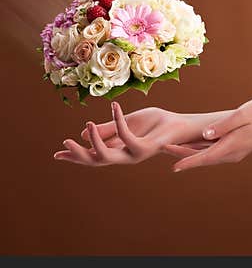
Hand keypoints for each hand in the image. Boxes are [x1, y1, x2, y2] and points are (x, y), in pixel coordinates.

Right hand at [53, 101, 214, 165]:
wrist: (179, 124)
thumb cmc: (156, 124)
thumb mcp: (127, 122)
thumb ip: (108, 129)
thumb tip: (83, 133)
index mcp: (118, 150)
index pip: (92, 156)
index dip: (74, 156)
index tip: (56, 153)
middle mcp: (125, 155)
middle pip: (95, 161)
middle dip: (78, 155)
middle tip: (63, 144)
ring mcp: (135, 153)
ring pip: (107, 155)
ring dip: (94, 141)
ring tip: (86, 125)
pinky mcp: (146, 147)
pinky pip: (126, 136)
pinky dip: (118, 121)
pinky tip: (114, 106)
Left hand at [165, 96, 251, 171]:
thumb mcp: (243, 114)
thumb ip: (224, 125)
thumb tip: (206, 134)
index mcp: (232, 145)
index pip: (206, 156)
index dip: (189, 161)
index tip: (174, 167)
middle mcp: (231, 153)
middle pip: (203, 158)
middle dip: (182, 155)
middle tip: (161, 149)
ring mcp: (233, 152)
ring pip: (206, 156)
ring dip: (189, 154)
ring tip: (169, 148)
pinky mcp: (233, 149)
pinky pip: (212, 153)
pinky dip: (199, 151)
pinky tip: (189, 147)